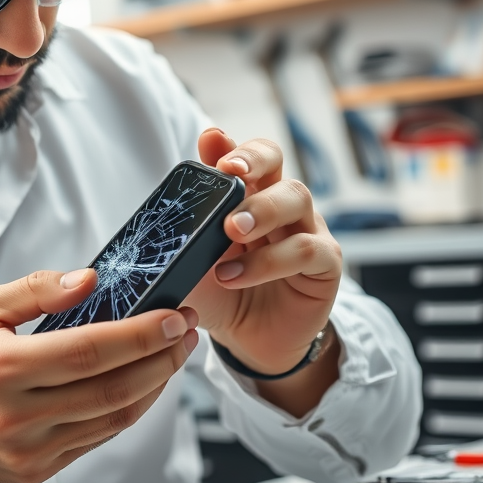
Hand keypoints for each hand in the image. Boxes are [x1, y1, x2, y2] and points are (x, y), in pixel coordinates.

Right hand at [0, 270, 198, 482]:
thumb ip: (36, 290)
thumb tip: (89, 280)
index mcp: (1, 367)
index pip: (90, 351)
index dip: (140, 334)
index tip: (172, 315)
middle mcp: (17, 414)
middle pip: (113, 388)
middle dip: (162, 358)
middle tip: (184, 331)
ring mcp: (29, 449)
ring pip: (114, 418)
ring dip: (154, 385)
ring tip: (172, 354)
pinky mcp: (37, 470)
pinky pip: (98, 439)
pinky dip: (127, 409)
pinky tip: (140, 382)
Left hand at [184, 129, 341, 386]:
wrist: (248, 339)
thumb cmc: (219, 291)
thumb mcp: (192, 259)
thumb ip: (182, 229)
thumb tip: (158, 205)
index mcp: (247, 192)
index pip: (247, 154)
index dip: (234, 145)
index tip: (212, 142)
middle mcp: (279, 203)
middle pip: (276, 161)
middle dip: (252, 160)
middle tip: (230, 174)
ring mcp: (306, 229)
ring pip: (296, 198)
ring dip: (261, 210)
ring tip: (230, 230)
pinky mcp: (324, 264)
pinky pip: (306, 250)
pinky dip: (267, 261)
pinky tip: (233, 275)